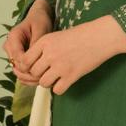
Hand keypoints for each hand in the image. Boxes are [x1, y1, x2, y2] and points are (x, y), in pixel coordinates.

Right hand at [4, 0, 54, 81]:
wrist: (38, 18)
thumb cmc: (40, 22)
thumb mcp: (41, 29)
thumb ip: (36, 43)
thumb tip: (34, 58)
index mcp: (13, 36)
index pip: (17, 56)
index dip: (28, 65)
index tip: (42, 68)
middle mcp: (9, 46)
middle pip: (16, 65)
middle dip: (29, 72)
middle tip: (45, 75)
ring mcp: (11, 53)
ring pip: (17, 70)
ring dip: (29, 75)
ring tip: (44, 76)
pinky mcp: (16, 58)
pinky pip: (20, 70)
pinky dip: (29, 75)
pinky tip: (41, 76)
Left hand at [5, 6, 125, 95]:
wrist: (101, 37)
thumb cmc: (81, 35)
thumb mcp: (57, 36)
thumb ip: (44, 49)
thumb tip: (33, 65)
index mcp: (44, 42)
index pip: (24, 60)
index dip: (27, 66)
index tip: (35, 67)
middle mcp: (50, 54)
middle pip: (33, 73)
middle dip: (39, 75)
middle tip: (48, 72)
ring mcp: (61, 66)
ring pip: (43, 83)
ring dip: (49, 82)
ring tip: (56, 77)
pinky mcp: (72, 75)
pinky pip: (57, 90)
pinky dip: (60, 88)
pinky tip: (65, 81)